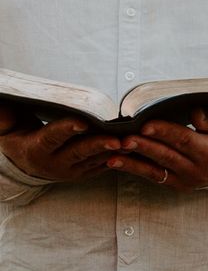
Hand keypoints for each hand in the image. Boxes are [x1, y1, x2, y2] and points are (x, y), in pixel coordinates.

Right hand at [0, 105, 121, 180]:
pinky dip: (118, 157)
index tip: (82, 121)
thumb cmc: (18, 136)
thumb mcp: (7, 127)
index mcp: (36, 150)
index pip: (52, 137)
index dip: (67, 129)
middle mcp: (55, 164)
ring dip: (114, 151)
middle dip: (99, 145)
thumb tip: (1, 97)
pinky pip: (102, 166)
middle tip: (117, 139)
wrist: (24, 163)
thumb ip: (5, 114)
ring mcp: (71, 171)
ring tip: (132, 140)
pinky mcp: (84, 174)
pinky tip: (132, 147)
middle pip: (79, 152)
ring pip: (95, 160)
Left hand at [107, 109, 207, 190]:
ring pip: (156, 169)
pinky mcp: (176, 184)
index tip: (146, 124)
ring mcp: (186, 180)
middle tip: (124, 138)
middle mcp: (198, 170)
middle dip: (144, 146)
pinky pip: (153, 176)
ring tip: (114, 152)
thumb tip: (194, 114)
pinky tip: (116, 161)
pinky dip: (134, 168)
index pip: (185, 140)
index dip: (165, 132)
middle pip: (167, 155)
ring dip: (133, 160)